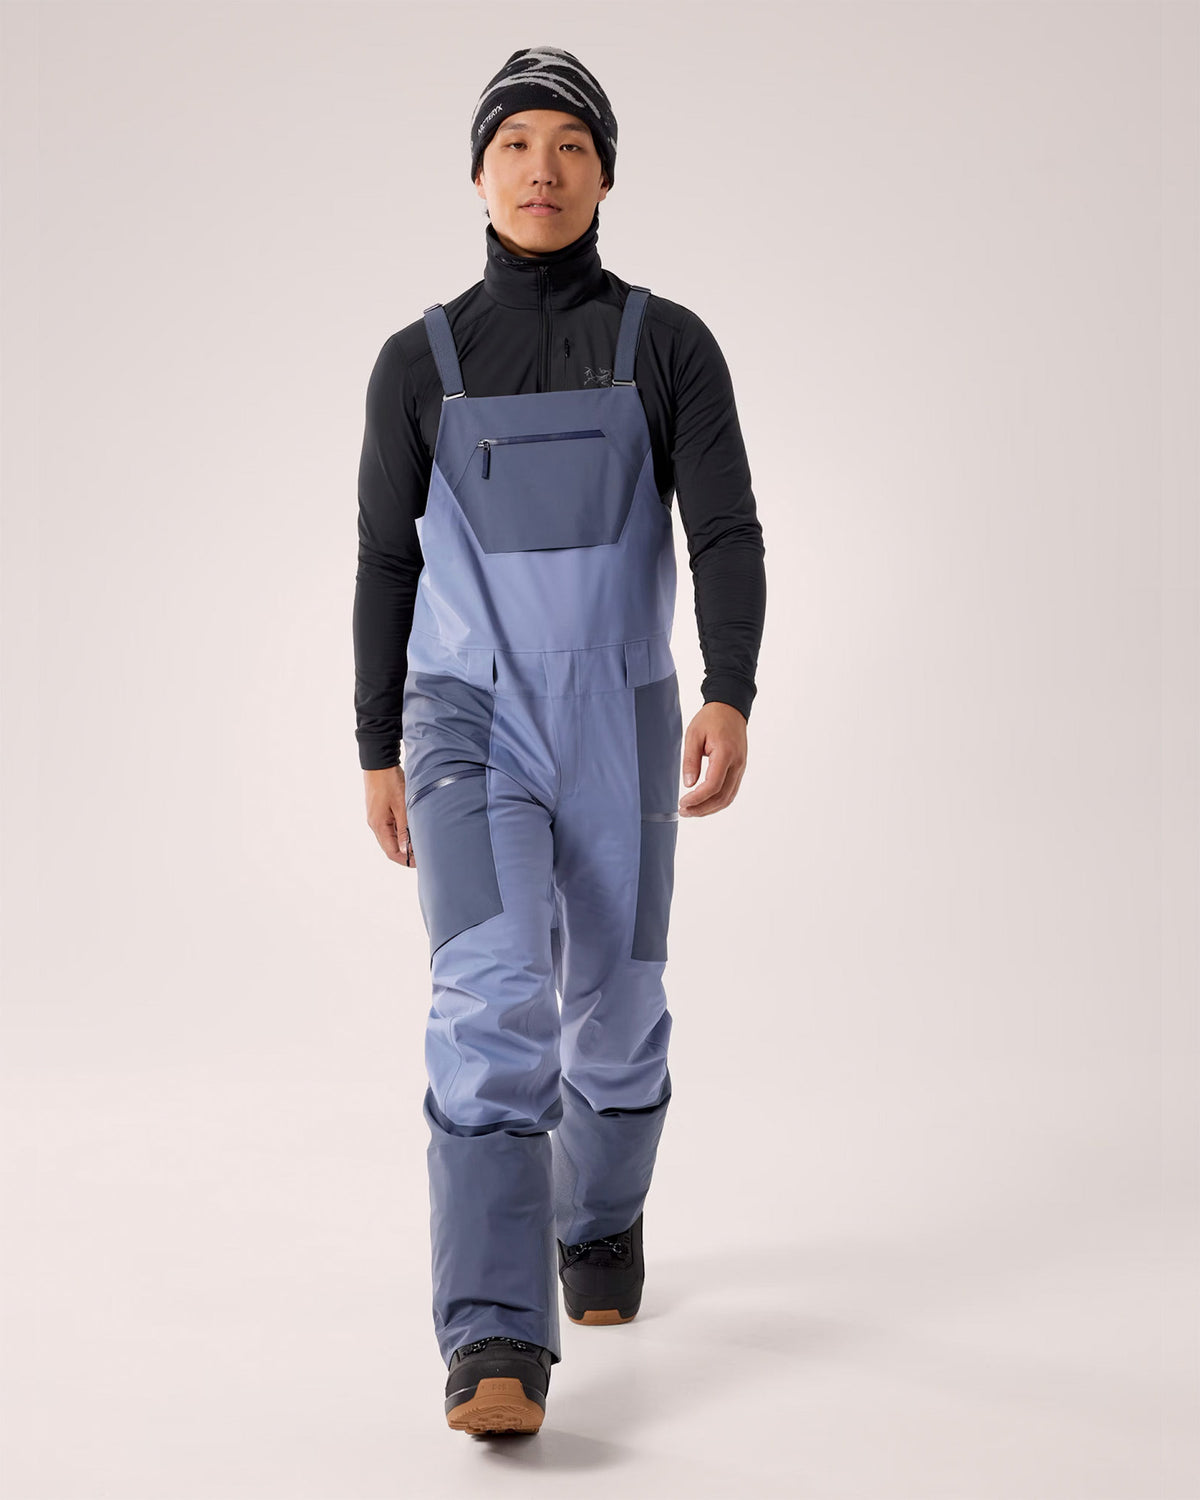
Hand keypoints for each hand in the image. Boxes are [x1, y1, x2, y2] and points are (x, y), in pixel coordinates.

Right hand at [364, 765, 414, 865]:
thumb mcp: (401, 806)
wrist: (379, 763)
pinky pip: (390, 827)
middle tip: (423, 853)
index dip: (406, 860)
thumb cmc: (390, 782)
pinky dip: (401, 831)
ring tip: (420, 840)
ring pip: (391, 837)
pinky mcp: (379, 811)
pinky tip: (412, 828)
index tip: (420, 862)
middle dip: (406, 852)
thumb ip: (404, 829)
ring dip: (404, 841)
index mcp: (378, 825)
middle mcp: (375, 824)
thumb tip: (407, 850)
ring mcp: (376, 817)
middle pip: (390, 846)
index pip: (391, 852)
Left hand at [678, 702, 746, 817]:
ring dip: (710, 808)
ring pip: (728, 797)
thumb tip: (688, 784)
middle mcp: (737, 764)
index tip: (683, 803)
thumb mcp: (694, 735)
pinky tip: (704, 803)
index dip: (697, 798)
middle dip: (702, 808)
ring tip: (692, 811)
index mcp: (726, 754)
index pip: (713, 785)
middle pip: (722, 796)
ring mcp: (741, 767)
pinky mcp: (739, 769)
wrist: (730, 708)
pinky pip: (731, 791)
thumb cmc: (711, 719)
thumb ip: (690, 760)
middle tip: (684, 811)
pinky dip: (717, 801)